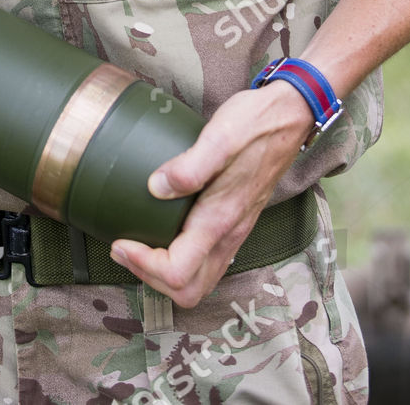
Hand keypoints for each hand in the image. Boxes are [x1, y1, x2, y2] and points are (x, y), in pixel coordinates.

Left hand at [109, 82, 314, 305]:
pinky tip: (164, 233)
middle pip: (188, 290)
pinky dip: (181, 262)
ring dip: (165, 275)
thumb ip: (189, 166)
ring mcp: (234, 231)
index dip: (143, 265)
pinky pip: (207, 263)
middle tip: (123, 249)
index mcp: (220, 218)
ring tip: (138, 247)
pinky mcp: (235, 222)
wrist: (289, 118)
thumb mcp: (220, 136)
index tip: (121, 242)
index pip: (178, 271)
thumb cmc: (255, 125)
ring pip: (199, 281)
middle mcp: (229, 234)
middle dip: (151, 278)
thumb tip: (155, 187)